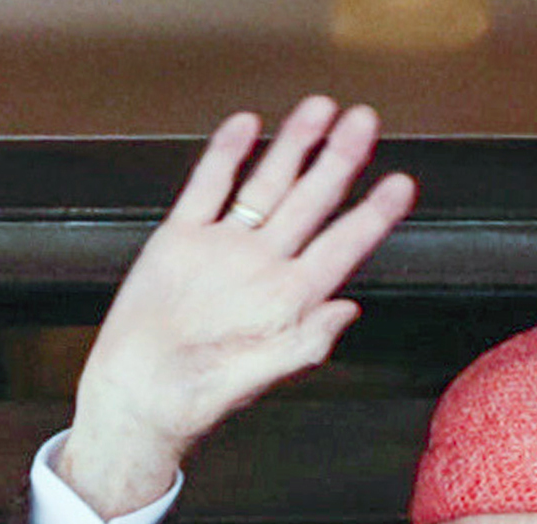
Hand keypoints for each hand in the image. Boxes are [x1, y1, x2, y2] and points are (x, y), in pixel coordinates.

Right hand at [59, 96, 415, 517]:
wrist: (134, 399)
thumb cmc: (193, 400)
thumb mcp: (255, 379)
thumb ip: (303, 344)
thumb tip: (346, 311)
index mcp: (288, 300)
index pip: (342, 248)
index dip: (372, 216)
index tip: (401, 184)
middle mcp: (261, 268)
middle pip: (310, 203)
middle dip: (338, 161)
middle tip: (364, 121)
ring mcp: (222, 249)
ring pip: (266, 186)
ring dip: (292, 147)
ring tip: (319, 109)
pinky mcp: (179, 240)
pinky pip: (207, 188)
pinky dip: (225, 157)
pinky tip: (246, 127)